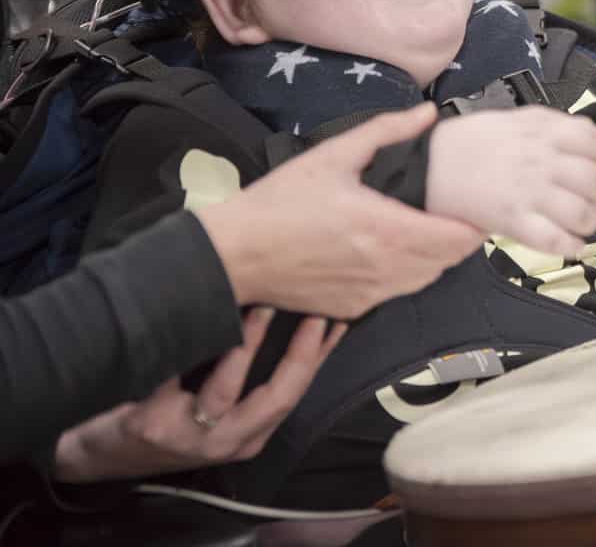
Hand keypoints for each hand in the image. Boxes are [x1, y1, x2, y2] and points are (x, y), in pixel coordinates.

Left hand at [53, 308, 344, 481]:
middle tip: (312, 312)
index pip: (295, 395)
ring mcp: (187, 436)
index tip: (336, 320)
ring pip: (227, 390)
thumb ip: (247, 383)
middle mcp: (224, 441)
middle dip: (299, 353)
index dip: (319, 358)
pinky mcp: (150, 424)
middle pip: (276, 398)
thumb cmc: (164, 421)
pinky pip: (175, 377)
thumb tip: (286, 316)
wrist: (97, 452)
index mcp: (247, 437)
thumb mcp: (213, 416)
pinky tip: (198, 314)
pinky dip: (190, 344)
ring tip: (260, 306)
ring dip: (247, 343)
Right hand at [199, 104, 486, 317]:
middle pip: (449, 261)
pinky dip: (406, 274)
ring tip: (430, 229)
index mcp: (387, 230)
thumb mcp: (332, 156)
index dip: (475, 225)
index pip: (457, 239)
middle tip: (456, 213)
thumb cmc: (278, 204)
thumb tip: (427, 115)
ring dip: (436, 258)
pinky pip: (396, 293)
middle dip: (460, 239)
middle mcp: (386, 269)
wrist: (232, 255)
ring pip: (425, 280)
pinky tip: (392, 251)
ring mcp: (370, 294)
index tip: (478, 206)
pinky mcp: (352, 310)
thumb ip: (385, 132)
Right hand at [427, 107, 595, 255]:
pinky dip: (572, 247)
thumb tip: (588, 137)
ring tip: (582, 222)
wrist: (430, 165)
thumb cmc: (473, 141)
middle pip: (595, 182)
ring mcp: (529, 193)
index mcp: (544, 131)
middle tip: (592, 198)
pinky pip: (555, 241)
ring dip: (590, 221)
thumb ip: (554, 125)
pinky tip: (573, 245)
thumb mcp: (517, 119)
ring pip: (582, 213)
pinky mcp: (514, 221)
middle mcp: (542, 161)